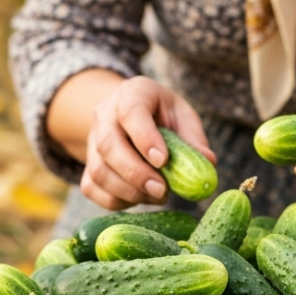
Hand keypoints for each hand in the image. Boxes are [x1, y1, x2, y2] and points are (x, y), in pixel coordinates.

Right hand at [80, 76, 214, 209]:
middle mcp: (105, 114)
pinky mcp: (87, 164)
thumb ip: (193, 138)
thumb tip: (208, 162)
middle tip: (162, 191)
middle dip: (136, 173)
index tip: (163, 161)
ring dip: (128, 191)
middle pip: (108, 145)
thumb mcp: (182, 115)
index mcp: (132, 93)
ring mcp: (92, 140)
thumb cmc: (162, 115)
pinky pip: (92, 188)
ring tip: (157, 195)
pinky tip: (139, 199)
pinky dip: (115, 201)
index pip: (131, 112)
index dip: (145, 138)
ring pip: (98, 171)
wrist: (130, 114)